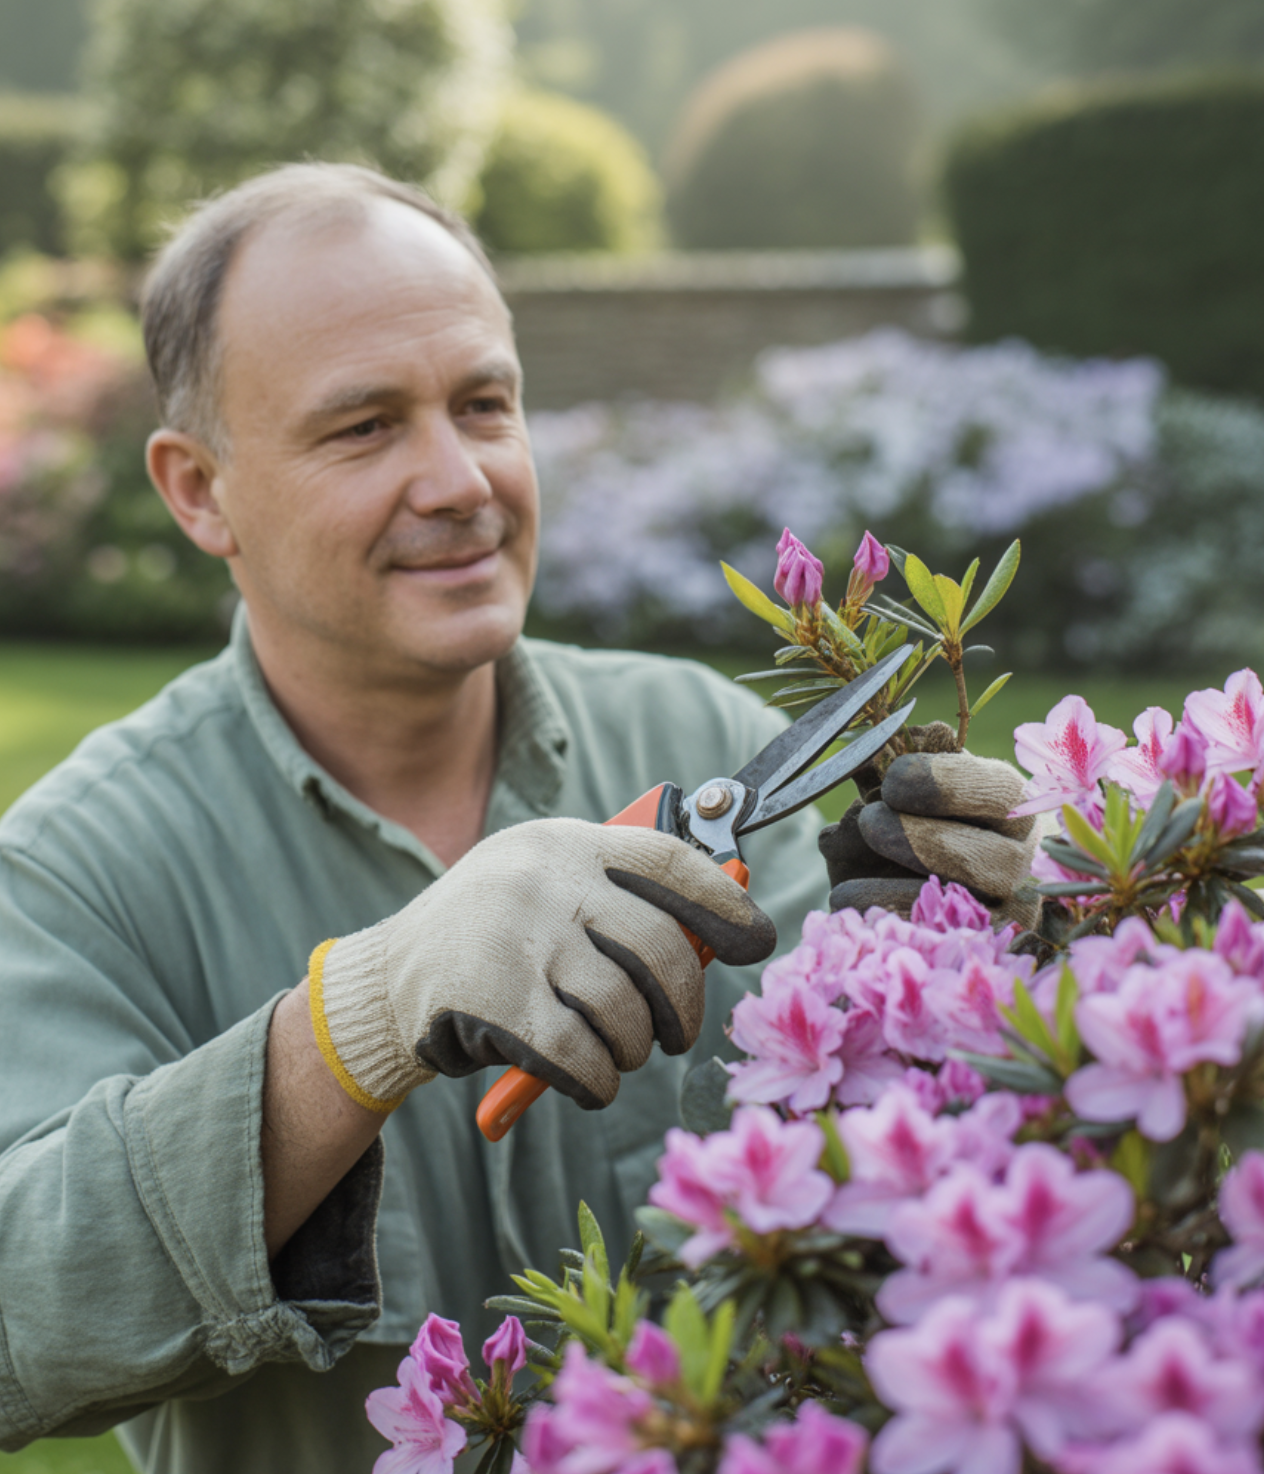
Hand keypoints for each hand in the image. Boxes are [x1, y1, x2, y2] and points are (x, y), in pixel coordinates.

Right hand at [310, 817, 775, 1111]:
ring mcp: (518, 936)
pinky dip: (596, 1082)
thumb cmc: (491, 940)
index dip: (724, 902)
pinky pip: (580, 1055)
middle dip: (682, 1004)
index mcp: (566, 843)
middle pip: (661, 946)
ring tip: (619, 1054)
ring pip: (623, 1009)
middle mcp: (545, 878)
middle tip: (675, 1033)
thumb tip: (721, 932)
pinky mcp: (493, 999)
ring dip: (632, 1048)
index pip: (668, 860)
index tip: (756, 939)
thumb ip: (617, 899)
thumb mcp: (545, 888)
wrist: (384, 983)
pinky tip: (589, 1083)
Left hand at [818, 743, 1041, 929]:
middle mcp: (1021, 863)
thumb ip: (909, 756)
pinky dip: (883, 923)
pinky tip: (849, 906)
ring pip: (962, 910)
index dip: (946, 785)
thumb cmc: (920, 815)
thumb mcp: (912, 781)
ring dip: (896, 891)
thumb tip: (927, 733)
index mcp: (1012, 807)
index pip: (998, 793)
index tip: (893, 780)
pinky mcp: (974, 950)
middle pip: (987, 858)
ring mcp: (1006, 915)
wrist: (920, 878)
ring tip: (847, 883)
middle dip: (919, 839)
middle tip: (870, 822)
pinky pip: (930, 943)